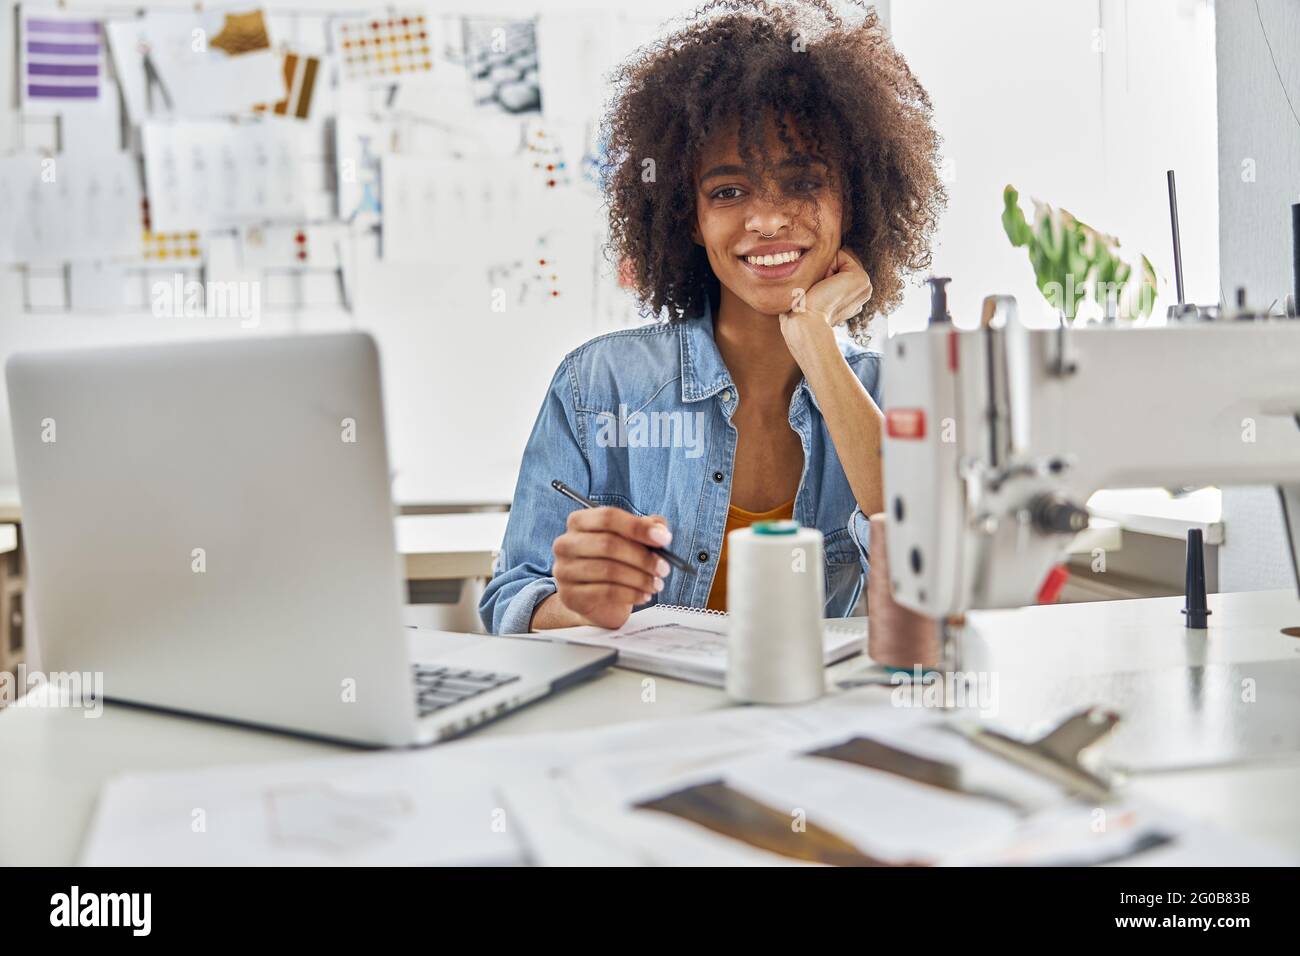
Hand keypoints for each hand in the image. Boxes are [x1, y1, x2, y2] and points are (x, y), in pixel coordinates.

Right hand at [551, 508, 671, 628]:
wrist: (598, 601)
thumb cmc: (614, 562)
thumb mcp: (632, 541)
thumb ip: (647, 528)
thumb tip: (660, 529)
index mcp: (579, 521)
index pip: (608, 517)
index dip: (638, 527)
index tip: (664, 539)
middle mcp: (566, 543)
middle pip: (608, 544)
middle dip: (642, 557)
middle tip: (664, 568)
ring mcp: (564, 570)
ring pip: (608, 570)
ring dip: (640, 578)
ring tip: (656, 584)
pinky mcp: (570, 595)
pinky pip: (605, 592)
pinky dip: (631, 594)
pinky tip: (644, 595)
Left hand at [779, 248, 872, 369]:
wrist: (804, 323)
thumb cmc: (800, 312)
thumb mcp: (811, 294)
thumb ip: (819, 281)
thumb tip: (813, 266)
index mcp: (852, 297)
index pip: (835, 268)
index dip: (819, 275)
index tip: (814, 294)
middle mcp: (862, 292)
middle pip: (838, 261)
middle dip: (823, 271)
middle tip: (817, 293)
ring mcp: (865, 285)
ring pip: (838, 258)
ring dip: (824, 270)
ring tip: (820, 290)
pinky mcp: (861, 279)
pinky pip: (840, 254)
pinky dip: (827, 265)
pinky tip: (824, 286)